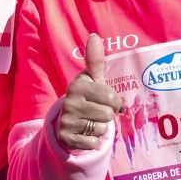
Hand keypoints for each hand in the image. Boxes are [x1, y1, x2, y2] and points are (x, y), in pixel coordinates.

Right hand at [57, 34, 124, 151]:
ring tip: (90, 122)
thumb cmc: (87, 98)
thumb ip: (95, 60)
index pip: (110, 97)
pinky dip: (93, 141)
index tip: (107, 101)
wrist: (67, 122)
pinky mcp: (66, 138)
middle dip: (107, 116)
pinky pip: (93, 143)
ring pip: (101, 129)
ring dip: (100, 128)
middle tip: (97, 112)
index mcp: (77, 86)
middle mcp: (69, 102)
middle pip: (107, 115)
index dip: (114, 102)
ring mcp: (66, 121)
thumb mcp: (93, 80)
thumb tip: (94, 36)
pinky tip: (84, 133)